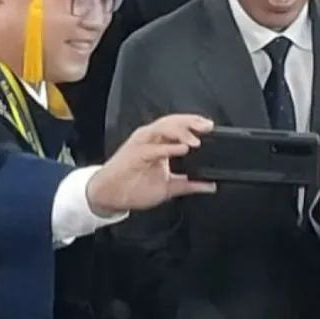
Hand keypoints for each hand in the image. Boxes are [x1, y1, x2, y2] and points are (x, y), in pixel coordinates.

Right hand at [87, 114, 216, 215]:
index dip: (194, 124)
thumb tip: (210, 186)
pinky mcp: (134, 153)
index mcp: (159, 142)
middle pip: (173, 122)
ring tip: (196, 140)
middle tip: (207, 127)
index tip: (211, 128)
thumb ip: (189, 185)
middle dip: (191, 122)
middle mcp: (151, 138)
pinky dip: (169, 147)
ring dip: (181, 132)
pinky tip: (182, 149)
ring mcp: (142, 144)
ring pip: (163, 128)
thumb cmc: (134, 188)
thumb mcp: (169, 187)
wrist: (109, 196)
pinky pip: (154, 147)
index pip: (179, 126)